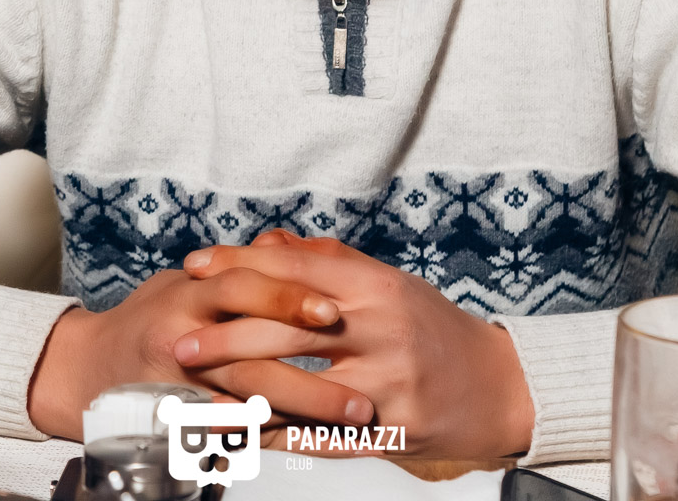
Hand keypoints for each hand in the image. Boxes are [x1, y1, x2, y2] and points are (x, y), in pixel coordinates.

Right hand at [25, 266, 374, 439]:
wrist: (87, 369)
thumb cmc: (150, 316)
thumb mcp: (187, 280)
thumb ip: (238, 268)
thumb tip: (295, 249)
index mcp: (190, 293)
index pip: (242, 285)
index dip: (288, 295)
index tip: (335, 311)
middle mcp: (182, 337)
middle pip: (253, 355)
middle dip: (313, 375)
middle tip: (364, 390)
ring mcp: (179, 384)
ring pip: (247, 401)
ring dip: (305, 413)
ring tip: (352, 421)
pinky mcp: (176, 420)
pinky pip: (230, 434)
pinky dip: (272, 437)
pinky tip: (312, 442)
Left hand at [176, 230, 534, 458]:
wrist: (499, 386)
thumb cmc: (436, 330)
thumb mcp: (387, 285)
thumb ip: (328, 262)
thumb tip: (268, 240)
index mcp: (377, 286)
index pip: (294, 267)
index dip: (238, 265)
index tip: (195, 268)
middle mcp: (382, 329)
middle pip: (287, 328)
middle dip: (224, 336)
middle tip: (178, 342)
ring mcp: (388, 383)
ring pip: (298, 388)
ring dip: (240, 394)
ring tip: (195, 396)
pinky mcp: (392, 430)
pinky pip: (320, 436)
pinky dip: (276, 436)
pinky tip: (241, 435)